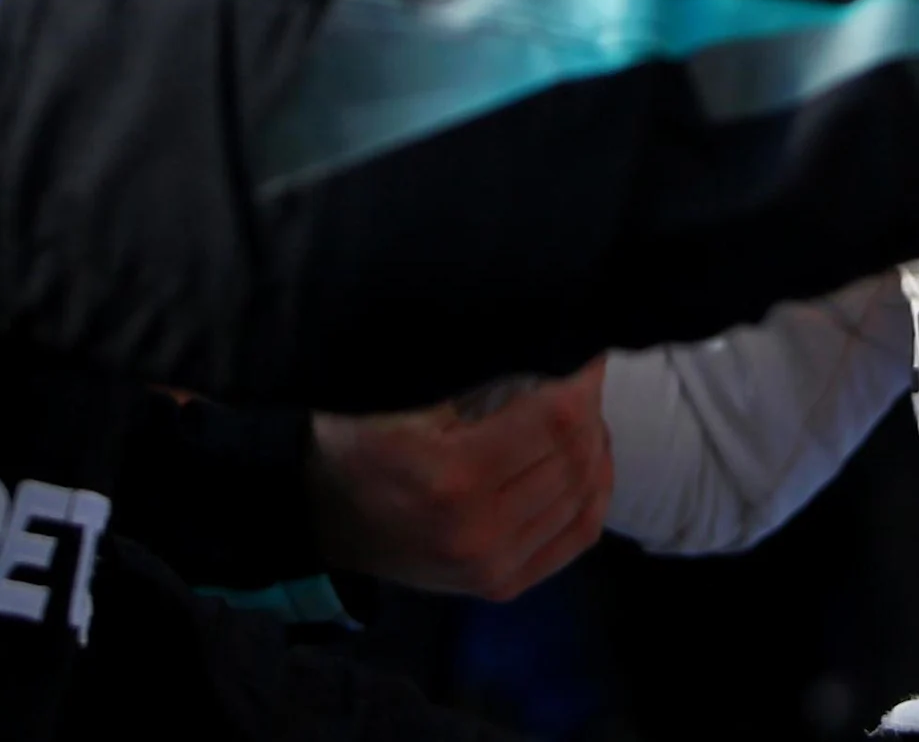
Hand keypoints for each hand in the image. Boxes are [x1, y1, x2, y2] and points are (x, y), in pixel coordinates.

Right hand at [305, 359, 610, 600]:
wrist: (323, 516)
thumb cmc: (357, 440)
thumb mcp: (393, 389)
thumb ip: (468, 364)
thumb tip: (538, 332)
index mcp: (449, 476)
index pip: (556, 418)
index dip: (580, 377)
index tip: (582, 348)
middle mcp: (476, 530)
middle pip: (575, 454)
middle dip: (589, 405)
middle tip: (581, 374)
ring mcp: (490, 567)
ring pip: (584, 493)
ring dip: (595, 444)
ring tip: (583, 411)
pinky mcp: (499, 586)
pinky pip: (578, 534)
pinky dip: (594, 492)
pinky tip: (590, 460)